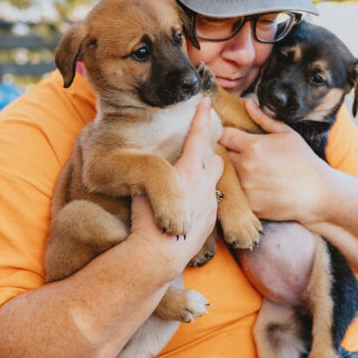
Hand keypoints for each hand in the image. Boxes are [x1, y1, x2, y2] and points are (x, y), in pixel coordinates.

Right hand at [131, 97, 222, 270]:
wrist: (157, 257)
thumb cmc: (143, 222)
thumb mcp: (143, 189)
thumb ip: (153, 173)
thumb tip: (148, 167)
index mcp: (186, 172)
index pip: (198, 136)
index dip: (201, 116)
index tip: (205, 100)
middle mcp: (203, 185)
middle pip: (215, 159)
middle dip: (208, 154)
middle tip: (194, 156)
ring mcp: (210, 204)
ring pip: (215, 182)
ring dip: (207, 178)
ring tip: (192, 183)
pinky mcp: (211, 221)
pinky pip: (211, 203)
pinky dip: (203, 200)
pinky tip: (190, 208)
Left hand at [218, 99, 327, 223]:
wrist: (318, 193)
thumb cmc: (304, 161)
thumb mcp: (287, 134)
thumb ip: (263, 118)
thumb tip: (248, 103)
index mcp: (252, 146)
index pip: (223, 136)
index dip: (228, 135)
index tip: (234, 138)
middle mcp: (245, 167)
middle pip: (223, 156)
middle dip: (231, 153)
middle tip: (246, 156)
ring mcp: (246, 188)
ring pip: (228, 176)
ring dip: (236, 172)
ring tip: (254, 172)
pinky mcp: (249, 204)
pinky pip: (238, 194)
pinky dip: (243, 190)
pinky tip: (259, 187)